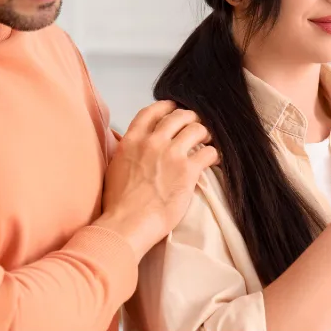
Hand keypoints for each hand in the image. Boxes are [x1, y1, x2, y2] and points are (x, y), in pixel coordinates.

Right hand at [97, 100, 218, 255]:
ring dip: (205, 133)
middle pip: (179, 116)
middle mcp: (152, 142)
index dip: (166, 106)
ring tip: (208, 140)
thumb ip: (128, 151)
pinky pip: (209, 153)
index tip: (174, 108)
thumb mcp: (115, 167)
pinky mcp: (188, 170)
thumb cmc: (119, 203)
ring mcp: (171, 154)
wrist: (128, 224)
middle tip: (196, 125)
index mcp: (132, 140)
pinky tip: (215, 159)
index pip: (152, 111)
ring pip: (197, 129)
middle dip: (191, 118)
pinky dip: (215, 154)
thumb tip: (134, 147)